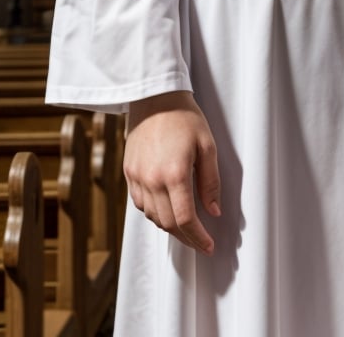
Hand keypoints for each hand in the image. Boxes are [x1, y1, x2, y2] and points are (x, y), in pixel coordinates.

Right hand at [123, 90, 220, 253]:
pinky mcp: (129, 172)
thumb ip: (210, 182)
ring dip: (169, 227)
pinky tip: (166, 209)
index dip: (198, 238)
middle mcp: (152, 179)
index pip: (185, 220)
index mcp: (174, 173)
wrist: (155, 97)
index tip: (209, 246)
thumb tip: (214, 211)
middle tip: (200, 242)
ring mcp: (137, 177)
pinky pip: (140, 203)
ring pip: (152, 216)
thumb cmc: (184, 117)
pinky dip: (154, 212)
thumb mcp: (207, 146)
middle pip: (167, 224)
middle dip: (186, 238)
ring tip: (186, 227)